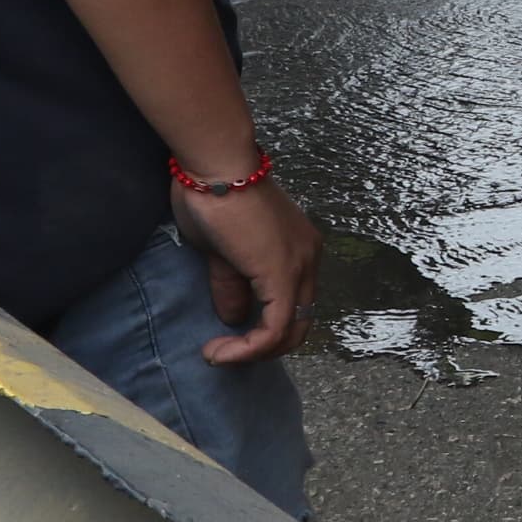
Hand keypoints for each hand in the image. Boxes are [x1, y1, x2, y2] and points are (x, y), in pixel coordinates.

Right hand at [171, 172, 323, 362]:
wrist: (214, 168)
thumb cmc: (212, 197)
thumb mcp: (221, 253)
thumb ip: (232, 285)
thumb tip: (233, 318)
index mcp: (299, 249)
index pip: (294, 305)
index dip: (263, 329)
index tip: (226, 336)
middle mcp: (309, 258)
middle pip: (299, 323)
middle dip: (263, 348)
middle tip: (226, 352)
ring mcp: (301, 266)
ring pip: (291, 331)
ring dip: (252, 353)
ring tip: (217, 354)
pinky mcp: (283, 275)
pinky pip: (274, 329)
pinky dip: (247, 349)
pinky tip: (219, 350)